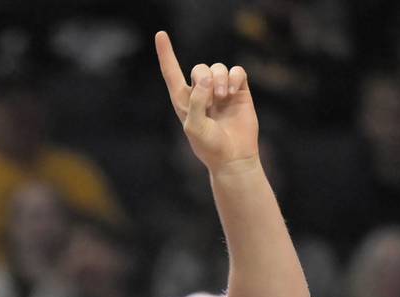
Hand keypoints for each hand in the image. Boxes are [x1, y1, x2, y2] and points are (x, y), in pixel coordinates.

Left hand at [155, 31, 258, 174]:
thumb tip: (206, 78)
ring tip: (223, 97)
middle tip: (213, 99)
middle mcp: (201, 94)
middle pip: (200, 68)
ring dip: (220, 79)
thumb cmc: (209, 147)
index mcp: (184, 102)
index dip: (166, 54)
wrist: (233, 158)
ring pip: (218, 67)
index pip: (172, 74)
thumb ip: (196, 101)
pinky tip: (233, 92)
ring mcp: (220, 92)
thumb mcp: (194, 127)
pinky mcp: (239, 91)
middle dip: (206, 77)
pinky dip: (234, 77)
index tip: (160, 35)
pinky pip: (237, 70)